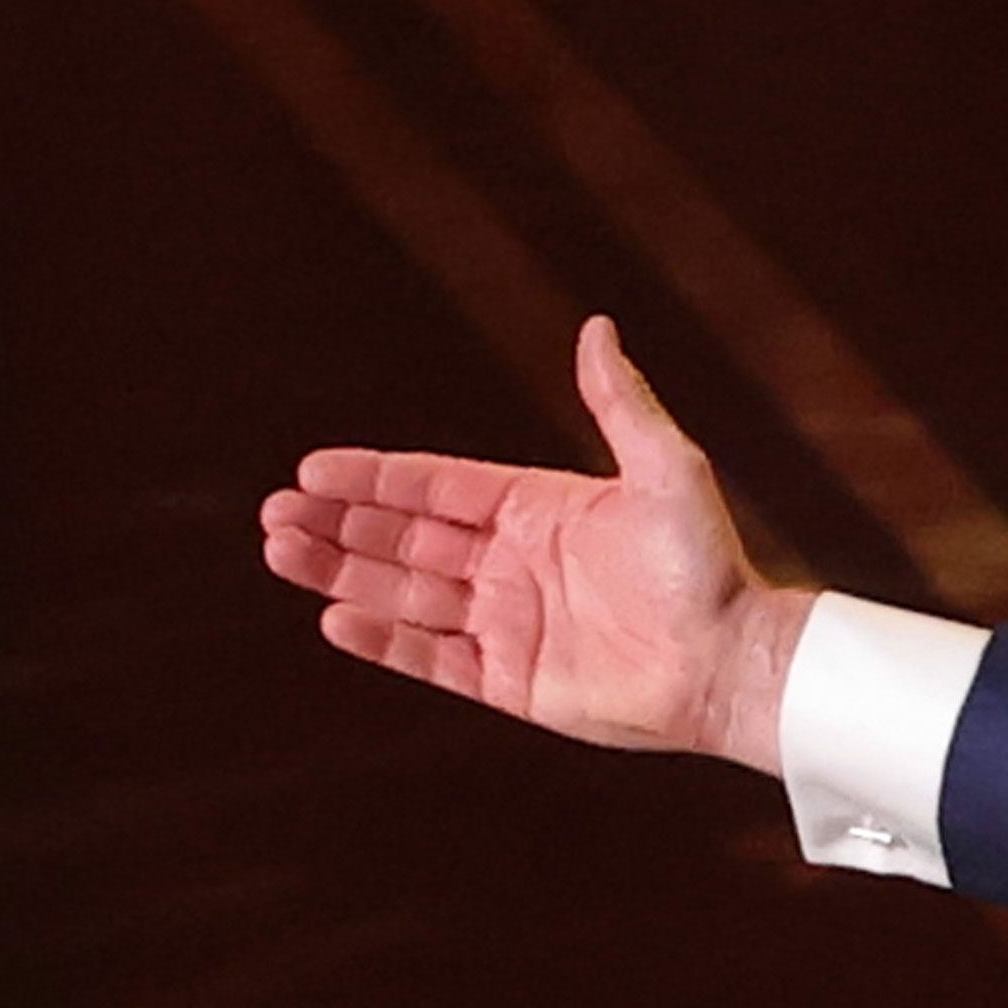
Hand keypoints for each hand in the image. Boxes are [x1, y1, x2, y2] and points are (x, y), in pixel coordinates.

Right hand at [260, 316, 810, 770]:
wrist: (733, 660)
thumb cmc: (708, 565)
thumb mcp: (667, 470)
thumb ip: (621, 404)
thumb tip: (597, 327)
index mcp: (538, 509)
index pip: (435, 487)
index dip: (374, 479)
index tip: (312, 469)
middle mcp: (514, 563)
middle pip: (405, 538)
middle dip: (339, 524)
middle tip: (274, 511)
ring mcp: (508, 622)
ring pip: (405, 593)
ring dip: (341, 572)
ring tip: (280, 552)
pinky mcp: (512, 680)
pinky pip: (433, 657)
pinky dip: (384, 640)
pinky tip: (334, 617)